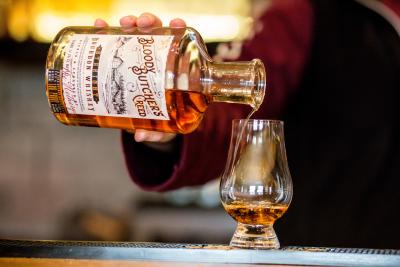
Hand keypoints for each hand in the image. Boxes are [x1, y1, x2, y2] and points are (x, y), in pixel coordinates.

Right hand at [94, 13, 185, 144]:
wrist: (152, 124)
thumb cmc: (167, 123)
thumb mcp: (166, 128)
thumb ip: (159, 132)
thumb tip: (141, 136)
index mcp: (176, 71)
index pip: (179, 45)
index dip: (178, 31)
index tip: (176, 23)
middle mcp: (159, 60)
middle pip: (156, 34)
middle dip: (149, 23)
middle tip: (141, 23)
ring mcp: (140, 60)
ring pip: (136, 35)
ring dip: (129, 24)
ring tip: (122, 23)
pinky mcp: (122, 63)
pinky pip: (115, 44)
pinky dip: (105, 33)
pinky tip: (98, 26)